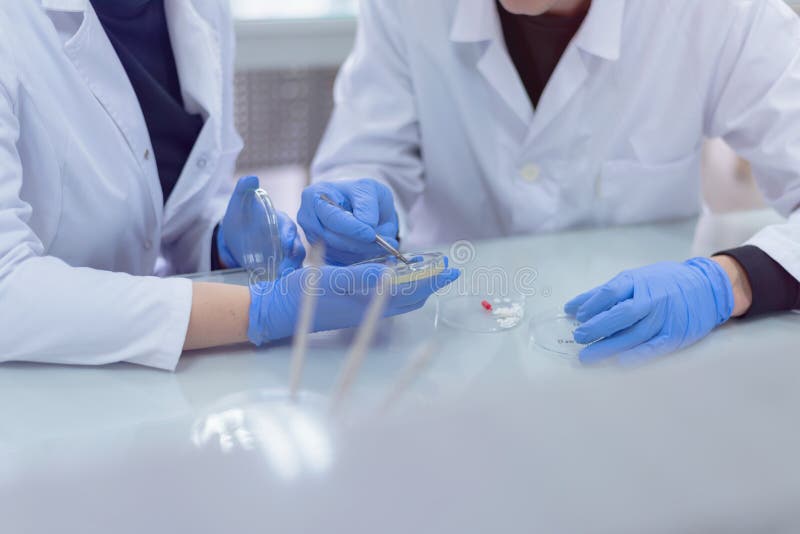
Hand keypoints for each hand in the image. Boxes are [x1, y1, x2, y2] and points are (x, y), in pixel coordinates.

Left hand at [218, 176, 305, 273]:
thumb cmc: (239, 217)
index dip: (289, 237)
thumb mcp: (239, 203)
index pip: (290, 229)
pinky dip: (287, 282)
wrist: (233, 237)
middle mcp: (288, 239)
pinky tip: (280, 288)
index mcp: (282, 222)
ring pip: (295, 264)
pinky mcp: (281, 267)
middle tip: (285, 269)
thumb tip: (251, 178)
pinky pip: (289, 275)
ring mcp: (286, 254)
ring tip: (283, 281)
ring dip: (292, 273)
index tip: (285, 244)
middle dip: (293, 259)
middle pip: (297, 249)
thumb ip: (244, 189)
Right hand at [247, 262, 459, 344]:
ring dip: (416, 284)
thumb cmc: (302, 294)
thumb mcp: (332, 279)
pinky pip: (385, 298)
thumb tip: (392, 273)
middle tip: (446, 268)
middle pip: (411, 296)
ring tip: (427, 271)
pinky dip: (398, 286)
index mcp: (370, 302)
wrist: (277, 311)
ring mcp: (362, 310)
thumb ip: (362, 277)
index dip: (432, 278)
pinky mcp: (352, 308)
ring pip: (399, 298)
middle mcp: (370, 309)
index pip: (412, 290)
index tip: (450, 268)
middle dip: (430, 282)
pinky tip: (392, 276)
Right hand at [297, 179, 398, 264]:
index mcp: (313, 196)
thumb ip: (367, 205)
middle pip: (334, 238)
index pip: (332, 217)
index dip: (353, 228)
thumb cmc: (359, 193)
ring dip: (364, 252)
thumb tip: (368, 225)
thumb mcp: (368, 189)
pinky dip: (360, 258)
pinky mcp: (319, 254)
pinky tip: (374, 250)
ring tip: (387, 246)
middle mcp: (307, 219)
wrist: (355, 205)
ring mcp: (311, 239)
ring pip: (339, 253)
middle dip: (362, 243)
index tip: (372, 234)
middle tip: (389, 244)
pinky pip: (340, 261)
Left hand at [564, 258, 734, 364]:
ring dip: (608, 347)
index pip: (610, 292)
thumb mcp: (635, 279)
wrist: (707, 286)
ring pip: (634, 334)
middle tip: (578, 338)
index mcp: (638, 281)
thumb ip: (603, 294)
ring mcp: (665, 317)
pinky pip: (654, 347)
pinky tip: (619, 363)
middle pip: (621, 314)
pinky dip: (637, 356)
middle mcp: (652, 299)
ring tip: (587, 357)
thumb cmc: (663, 283)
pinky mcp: (676, 334)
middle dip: (597, 327)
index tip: (576, 317)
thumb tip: (571, 308)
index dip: (591, 305)